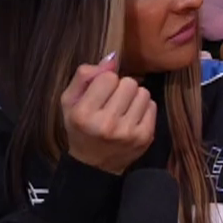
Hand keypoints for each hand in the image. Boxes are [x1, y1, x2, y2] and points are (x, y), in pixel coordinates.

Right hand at [60, 54, 154, 174]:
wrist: (94, 165)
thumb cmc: (80, 128)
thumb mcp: (70, 101)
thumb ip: (84, 76)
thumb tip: (112, 58)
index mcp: (83, 114)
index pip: (108, 77)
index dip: (105, 81)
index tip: (101, 92)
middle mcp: (106, 124)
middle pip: (129, 83)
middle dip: (121, 87)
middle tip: (113, 101)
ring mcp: (128, 132)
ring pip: (143, 92)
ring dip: (134, 97)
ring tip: (123, 108)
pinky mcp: (145, 137)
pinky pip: (152, 106)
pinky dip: (143, 108)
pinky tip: (132, 117)